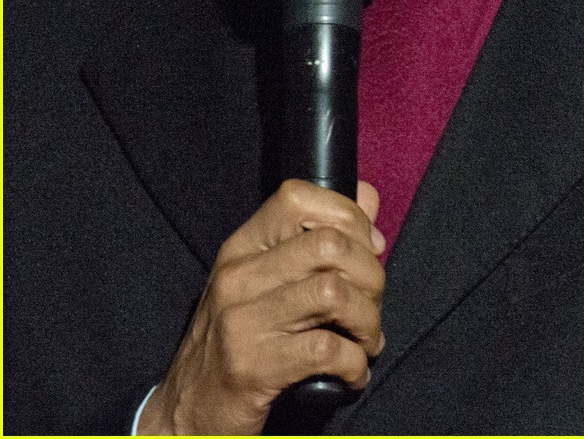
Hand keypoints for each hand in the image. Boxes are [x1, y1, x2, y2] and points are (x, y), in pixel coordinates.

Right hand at [139, 181, 385, 435]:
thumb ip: (316, 237)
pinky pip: (327, 350)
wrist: (186, 412)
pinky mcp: (251, 368)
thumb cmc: (239, 341)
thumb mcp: (265, 281)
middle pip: (330, 245)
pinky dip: (355, 363)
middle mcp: (238, 276)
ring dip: (367, 321)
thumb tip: (368, 200)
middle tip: (372, 304)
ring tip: (366, 340)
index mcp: (242, 247)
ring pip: (334, 293)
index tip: (369, 249)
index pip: (298, 197)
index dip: (348, 216)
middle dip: (370, 276)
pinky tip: (353, 373)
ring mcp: (241, 320)